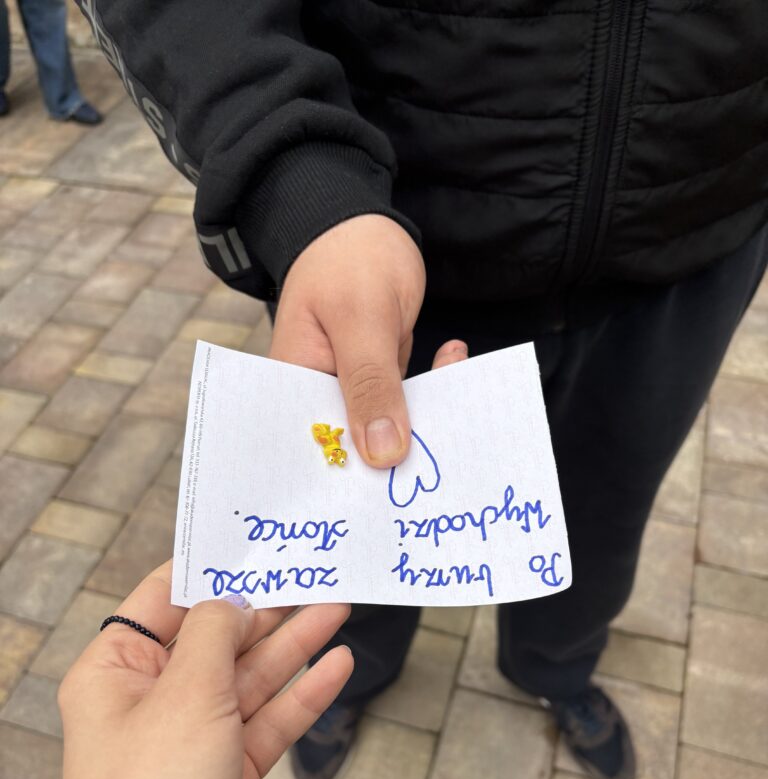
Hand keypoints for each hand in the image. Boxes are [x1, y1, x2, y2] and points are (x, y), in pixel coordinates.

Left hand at [52, 562, 352, 778]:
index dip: (209, 571)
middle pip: (216, 638)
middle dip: (265, 607)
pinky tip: (337, 667)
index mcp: (115, 674)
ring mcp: (195, 739)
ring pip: (251, 677)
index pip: (162, 602)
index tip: (253, 542)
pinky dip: (304, 694)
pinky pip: (271, 721)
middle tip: (311, 572)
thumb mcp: (184, 696)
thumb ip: (213, 635)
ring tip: (339, 606)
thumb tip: (232, 600)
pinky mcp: (231, 774)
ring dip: (294, 645)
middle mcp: (152, 701)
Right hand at [271, 214, 465, 467]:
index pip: (315, 445)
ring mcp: (351, 389)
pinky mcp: (379, 379)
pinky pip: (410, 399)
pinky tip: (453, 355)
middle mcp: (318, 394)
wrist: (365, 223)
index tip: (391, 485)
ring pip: (389, 425)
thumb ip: (370, 385)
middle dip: (395, 452)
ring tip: (455, 397)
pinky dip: (436, 385)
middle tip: (439, 453)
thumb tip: (383, 455)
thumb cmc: (348, 258)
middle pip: (353, 445)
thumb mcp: (362, 320)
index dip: (349, 473)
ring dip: (424, 417)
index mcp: (294, 384)